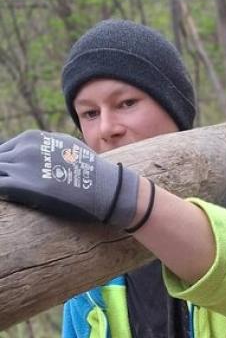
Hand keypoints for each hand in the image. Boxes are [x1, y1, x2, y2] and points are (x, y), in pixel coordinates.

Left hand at [0, 130, 139, 227]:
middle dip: (2, 173)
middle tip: (12, 185)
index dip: (5, 165)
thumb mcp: (66, 145)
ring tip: (13, 193)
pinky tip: (9, 199)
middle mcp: (23, 149)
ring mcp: (21, 167)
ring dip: (2, 182)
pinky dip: (1, 192)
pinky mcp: (22, 187)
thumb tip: (34, 150)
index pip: (4, 151)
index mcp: (30, 138)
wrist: (104, 187)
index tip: (11, 176)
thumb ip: (44, 145)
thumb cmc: (88, 169)